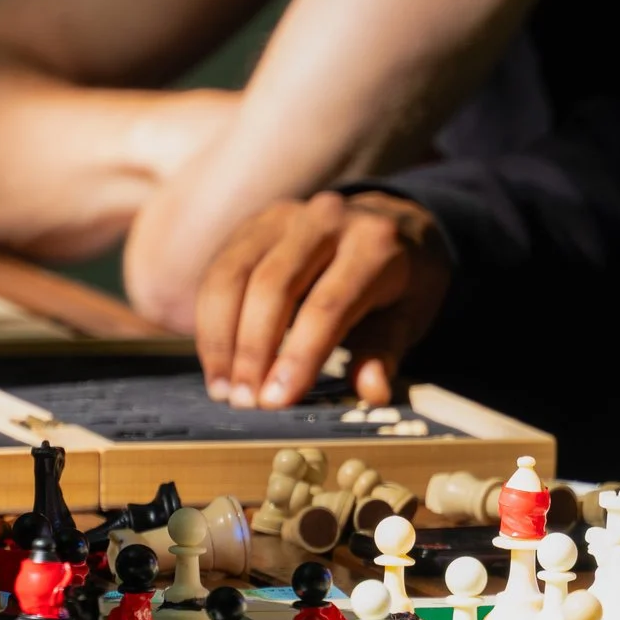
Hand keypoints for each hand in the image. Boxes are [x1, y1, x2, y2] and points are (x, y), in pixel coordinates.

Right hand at [193, 189, 451, 408]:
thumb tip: (373, 392)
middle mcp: (325, 219)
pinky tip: (216, 361)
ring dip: (221, 337)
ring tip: (224, 389)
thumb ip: (385, 354)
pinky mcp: (253, 225)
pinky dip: (211, 320)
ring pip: (234, 275)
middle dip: (252, 350)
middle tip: (245, 402)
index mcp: (374, 244)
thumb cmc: (400, 284)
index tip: (277, 400)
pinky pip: (219, 271)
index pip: (328, 304)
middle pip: (273, 285)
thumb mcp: (408, 319)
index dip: (299, 355)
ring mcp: (283, 217)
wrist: (390, 227)